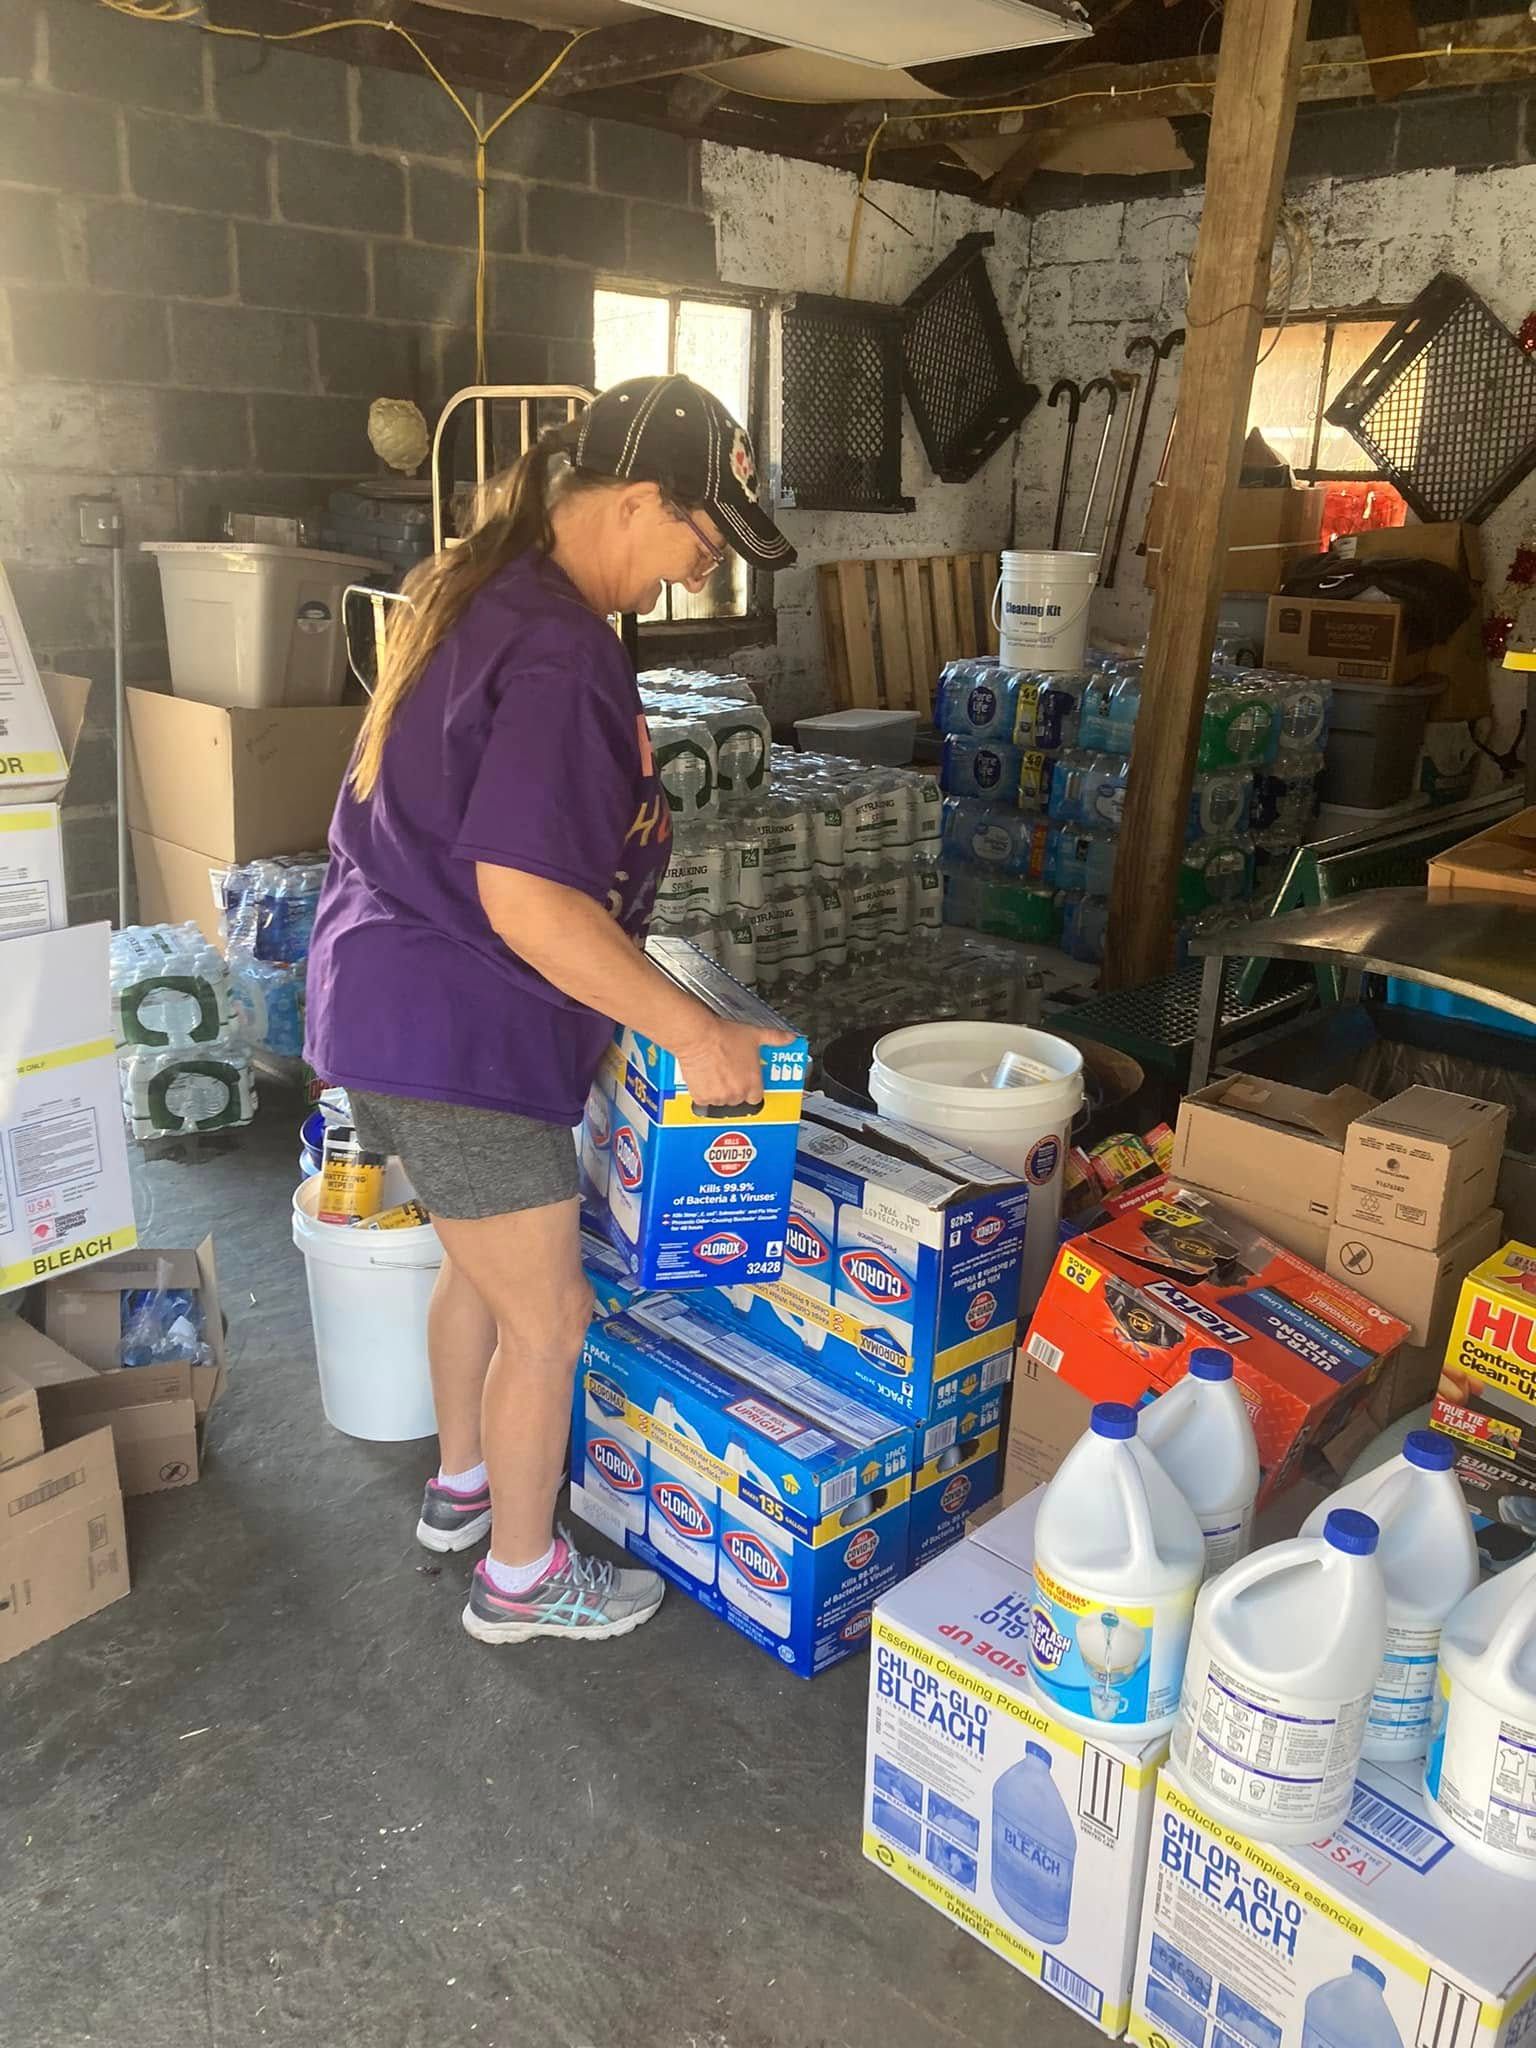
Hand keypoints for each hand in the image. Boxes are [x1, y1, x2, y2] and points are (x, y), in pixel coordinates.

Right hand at [674, 1015, 797, 1111]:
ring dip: (720, 1092)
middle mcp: (736, 1093)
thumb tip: (788, 1038)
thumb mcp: (755, 1035)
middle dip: (735, 1089)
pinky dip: (704, 1093)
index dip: (751, 1089)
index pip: (757, 1098)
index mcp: (752, 1084)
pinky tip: (705, 1078)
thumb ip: (775, 1038)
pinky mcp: (702, 1097)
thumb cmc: (723, 1036)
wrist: (699, 1036)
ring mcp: (719, 1097)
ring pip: (721, 1101)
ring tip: (717, 1074)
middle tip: (730, 1074)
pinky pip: (705, 1101)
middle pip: (738, 1100)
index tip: (747, 1082)